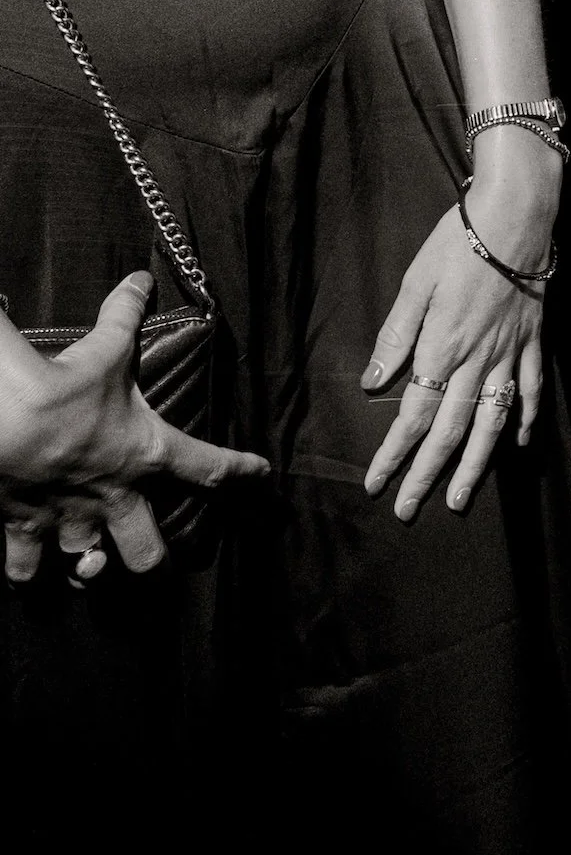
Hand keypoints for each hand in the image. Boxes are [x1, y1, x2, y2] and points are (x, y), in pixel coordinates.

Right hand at [1, 273, 267, 582]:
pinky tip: (28, 575)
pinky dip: (24, 574)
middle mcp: (114, 497)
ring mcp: (69, 522)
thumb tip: (141, 279)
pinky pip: (24, 570)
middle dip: (153, 559)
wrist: (7, 423)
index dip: (239, 471)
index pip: (208, 466)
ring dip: (88, 569)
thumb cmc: (67, 386)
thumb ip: (124, 314)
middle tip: (154, 556)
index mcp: (146, 454)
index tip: (260, 476)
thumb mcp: (104, 347)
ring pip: (90, 570)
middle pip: (148, 552)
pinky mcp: (24, 532)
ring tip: (88, 567)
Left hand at [359, 153, 553, 520]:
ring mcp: (508, 355)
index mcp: (441, 348)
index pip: (413, 416)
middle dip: (425, 475)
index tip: (377, 484)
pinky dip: (526, 420)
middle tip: (408, 510)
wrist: (517, 216)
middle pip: (448, 431)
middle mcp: (475, 362)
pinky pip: (530, 390)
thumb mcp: (417, 283)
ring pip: (490, 423)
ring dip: (473, 465)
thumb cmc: (460, 242)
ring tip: (461, 498)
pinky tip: (519, 444)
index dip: (394, 454)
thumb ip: (396, 335)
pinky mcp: (532, 341)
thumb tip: (373, 382)